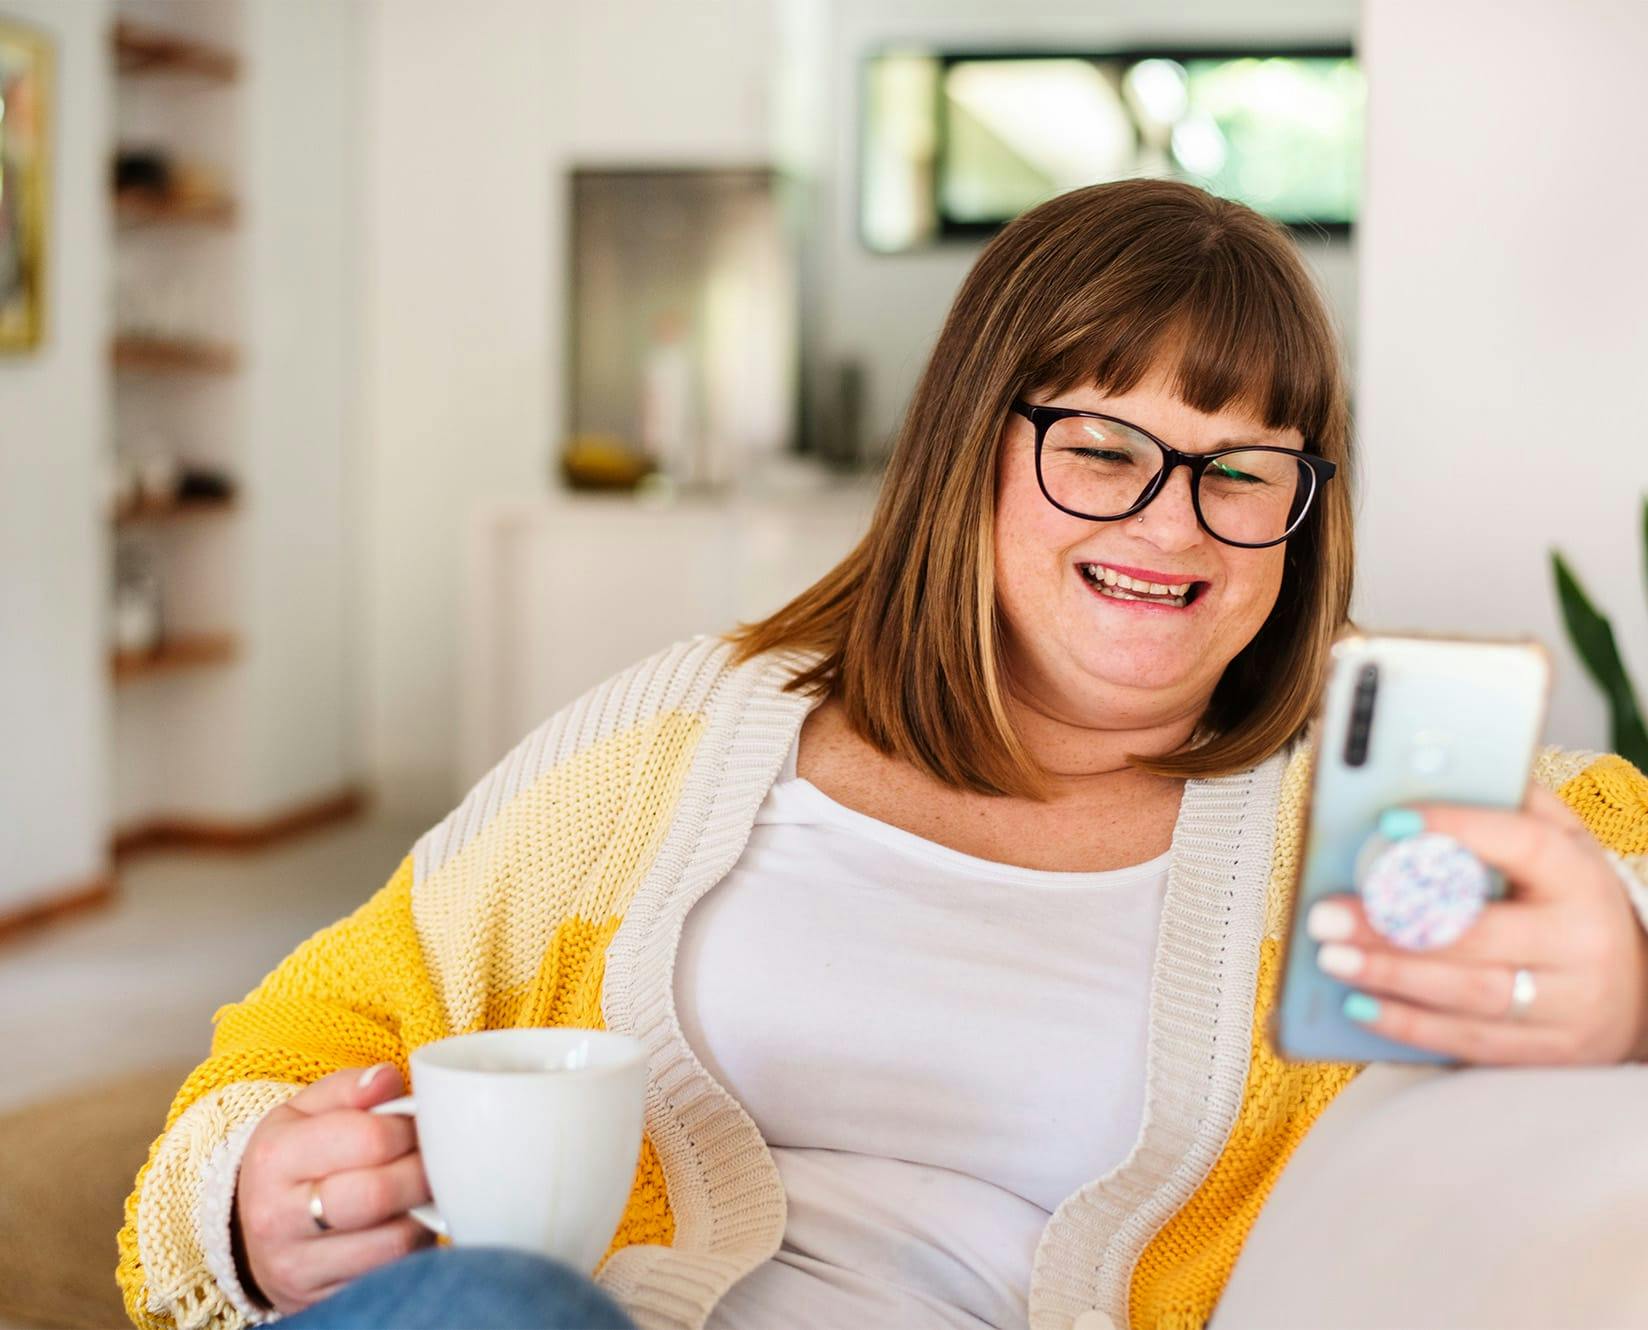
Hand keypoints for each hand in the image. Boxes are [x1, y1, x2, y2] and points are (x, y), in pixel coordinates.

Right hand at [236, 1064, 434, 1312]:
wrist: (252, 1230)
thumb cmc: (292, 1159)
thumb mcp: (304, 1111)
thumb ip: (349, 1088)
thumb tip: (386, 1079)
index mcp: (275, 1158)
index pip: (367, 1138)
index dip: (409, 1127)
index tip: (419, 1123)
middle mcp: (278, 1218)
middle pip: (379, 1194)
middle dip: (422, 1170)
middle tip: (435, 1157)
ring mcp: (299, 1267)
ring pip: (393, 1242)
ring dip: (426, 1212)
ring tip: (426, 1189)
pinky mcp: (323, 1300)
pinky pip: (391, 1274)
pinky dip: (416, 1247)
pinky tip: (413, 1223)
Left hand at [1306, 785, 1647, 1064]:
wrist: (1639, 990)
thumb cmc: (1572, 902)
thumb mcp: (1563, 845)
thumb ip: (1511, 806)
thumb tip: (1437, 768)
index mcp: (1580, 877)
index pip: (1521, 844)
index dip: (1456, 829)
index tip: (1388, 821)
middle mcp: (1580, 942)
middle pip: (1481, 934)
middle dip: (1394, 925)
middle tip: (1326, 915)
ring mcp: (1567, 1004)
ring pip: (1470, 993)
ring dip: (1391, 976)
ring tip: (1330, 957)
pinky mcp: (1547, 1052)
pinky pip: (1469, 1041)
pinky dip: (1408, 1025)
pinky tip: (1359, 1005)